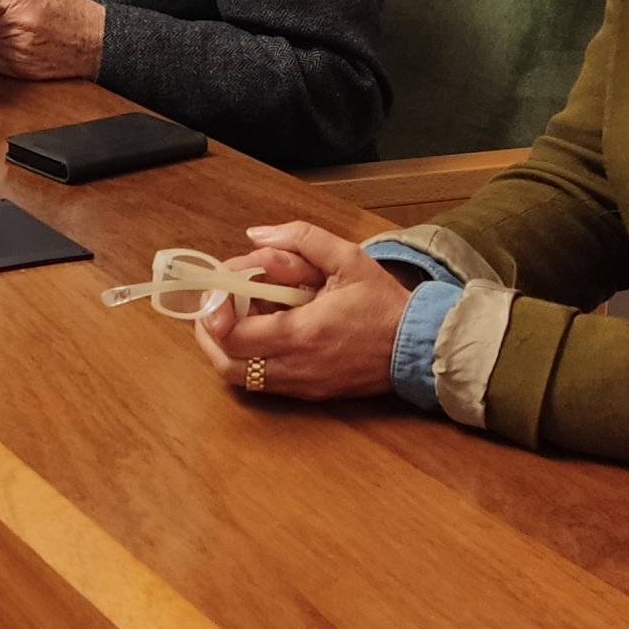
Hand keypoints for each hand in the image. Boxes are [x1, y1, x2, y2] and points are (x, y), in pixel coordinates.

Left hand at [191, 222, 411, 401]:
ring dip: (226, 349)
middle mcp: (297, 366)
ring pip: (242, 379)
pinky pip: (264, 384)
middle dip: (211, 333)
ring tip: (233, 319)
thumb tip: (254, 235)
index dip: (215, 313)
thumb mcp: (347, 257)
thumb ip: (300, 239)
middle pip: (227, 365)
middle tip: (215, 306)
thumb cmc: (382, 301)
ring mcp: (302, 384)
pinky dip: (250, 361)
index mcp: (303, 332)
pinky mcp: (310, 394)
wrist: (418, 346)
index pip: (234, 335)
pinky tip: (261, 334)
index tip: (218, 290)